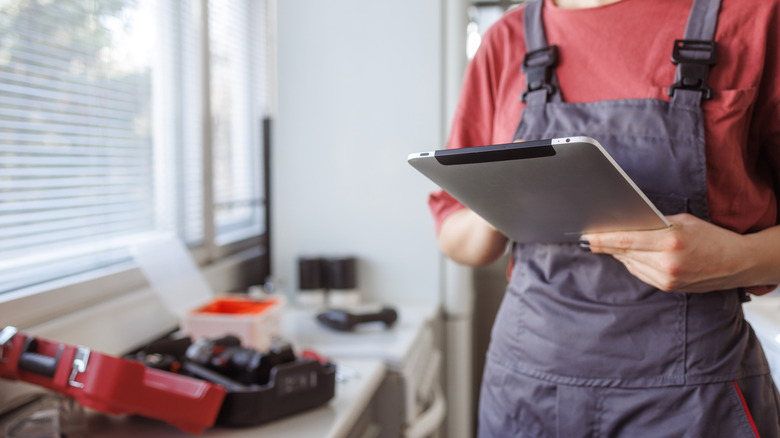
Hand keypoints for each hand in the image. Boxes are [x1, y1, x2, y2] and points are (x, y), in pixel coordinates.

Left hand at [580, 214, 750, 292]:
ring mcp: (667, 278)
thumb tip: (625, 224)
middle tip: (590, 238)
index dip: (601, 240)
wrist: (738, 263)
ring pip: (630, 264)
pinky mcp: (668, 288)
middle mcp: (667, 263)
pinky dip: (633, 263)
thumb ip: (654, 224)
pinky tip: (630, 255)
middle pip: (624, 253)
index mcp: (670, 242)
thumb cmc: (711, 236)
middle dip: (606, 245)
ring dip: (619, 254)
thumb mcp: (684, 221)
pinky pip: (640, 273)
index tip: (585, 237)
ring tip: (609, 244)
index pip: (625, 240)